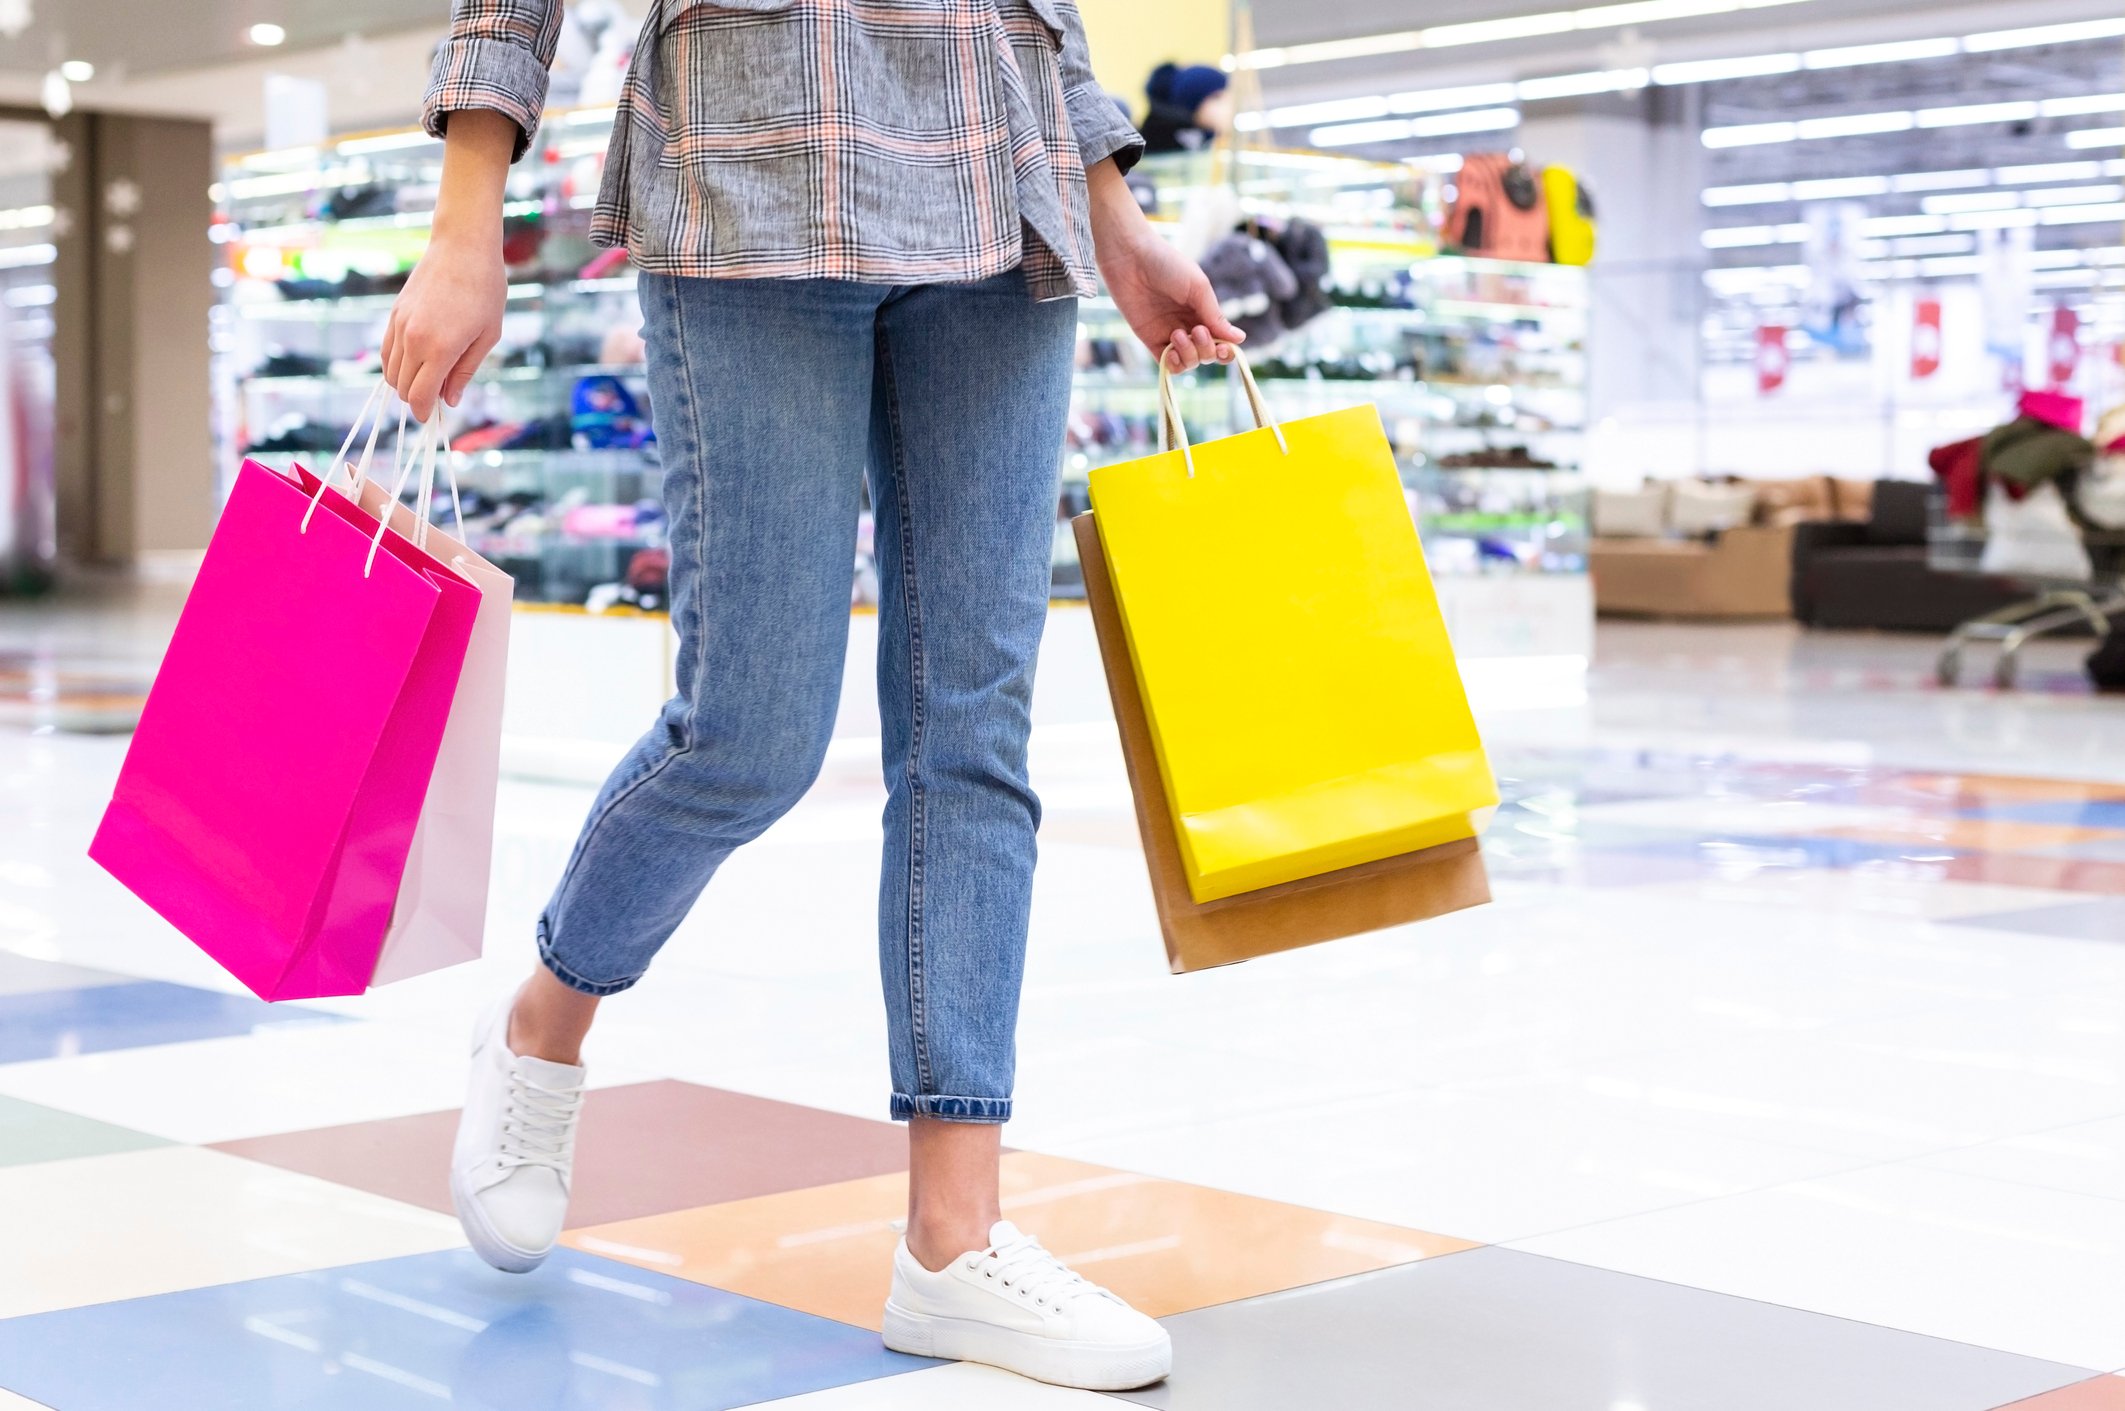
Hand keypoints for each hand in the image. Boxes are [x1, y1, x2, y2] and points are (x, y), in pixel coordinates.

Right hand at [382, 229, 505, 420]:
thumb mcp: (487, 336)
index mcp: (440, 349)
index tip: (433, 418)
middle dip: (416, 400)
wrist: (462, 248)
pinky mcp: (394, 313)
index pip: (420, 395)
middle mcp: (413, 340)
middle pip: (402, 387)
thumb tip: (450, 400)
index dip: (424, 412)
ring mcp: (400, 325)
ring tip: (428, 380)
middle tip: (436, 399)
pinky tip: (415, 363)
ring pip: (389, 371)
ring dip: (404, 383)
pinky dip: (395, 364)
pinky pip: (386, 350)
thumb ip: (465, 371)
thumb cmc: (485, 291)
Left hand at [1097, 227, 1244, 372]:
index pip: (1222, 340)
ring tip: (1177, 334)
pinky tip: (1171, 350)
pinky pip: (1168, 364)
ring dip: (1190, 355)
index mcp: (1204, 311)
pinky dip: (1174, 364)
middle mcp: (1189, 325)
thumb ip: (1215, 316)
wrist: (1131, 257)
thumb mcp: (1198, 288)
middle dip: (1206, 349)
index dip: (1226, 351)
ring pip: (1190, 362)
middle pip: (1207, 354)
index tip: (1223, 347)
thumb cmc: (1167, 264)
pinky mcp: (1150, 339)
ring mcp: (1170, 333)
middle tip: (1197, 330)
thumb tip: (1239, 339)